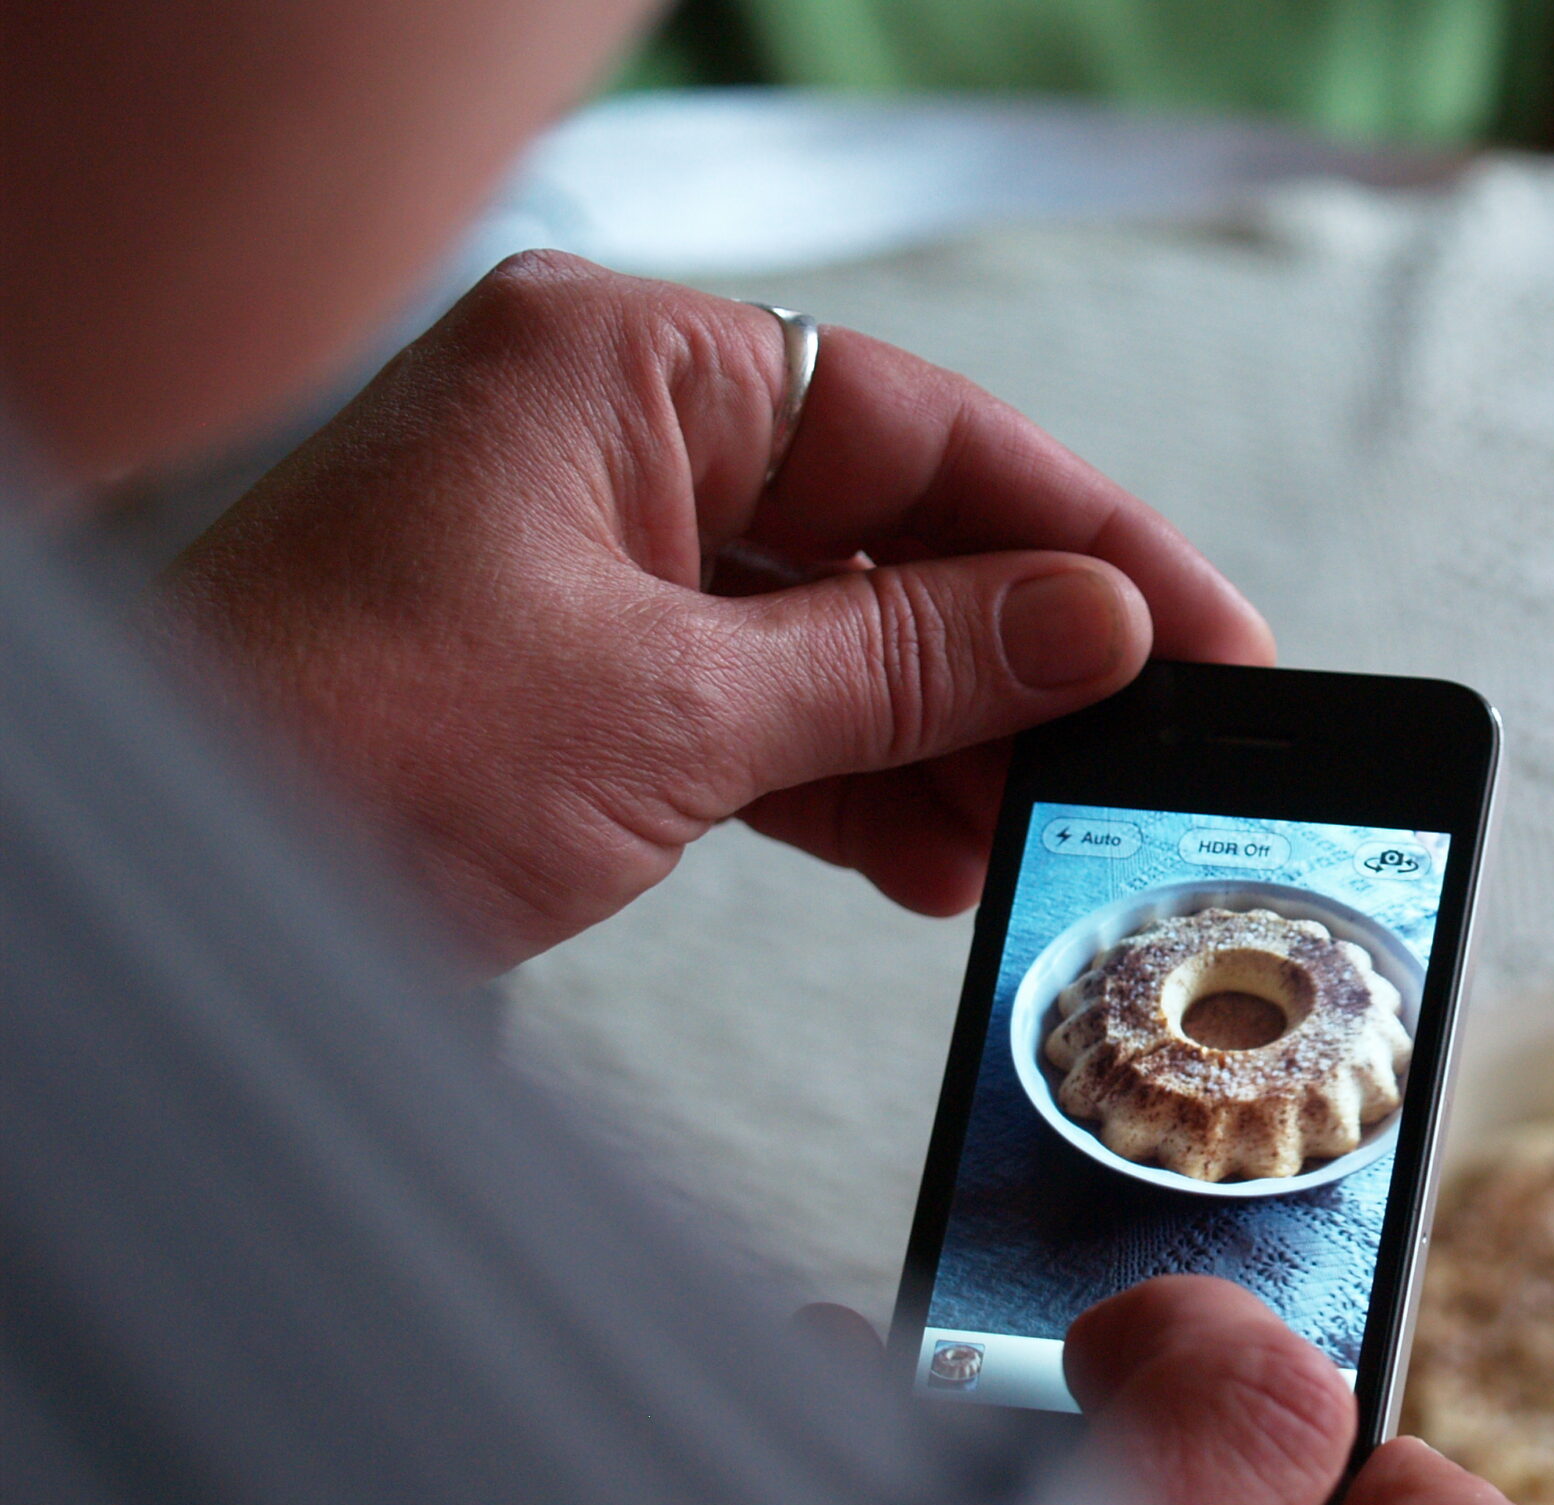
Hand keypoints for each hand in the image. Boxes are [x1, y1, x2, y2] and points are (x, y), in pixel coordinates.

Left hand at [163, 250, 1273, 968]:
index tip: (1199, 627)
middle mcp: (613, 446)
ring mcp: (595, 565)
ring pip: (836, 637)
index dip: (1077, 534)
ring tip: (1041, 833)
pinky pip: (769, 714)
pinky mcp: (584, 679)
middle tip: (1140, 751)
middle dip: (1014, 657)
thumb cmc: (341, 747)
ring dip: (944, 743)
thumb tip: (1090, 624)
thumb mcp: (674, 708)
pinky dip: (853, 790)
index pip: (913, 426)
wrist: (174, 902)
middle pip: (884, 531)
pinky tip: (933, 861)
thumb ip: (902, 663)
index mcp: (618, 373)